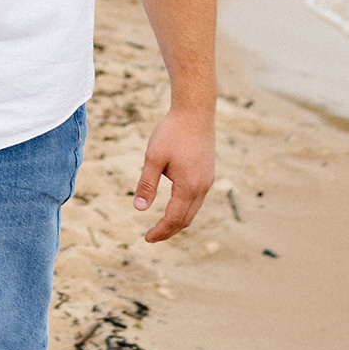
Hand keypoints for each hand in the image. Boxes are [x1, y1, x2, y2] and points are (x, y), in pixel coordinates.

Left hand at [135, 104, 214, 241]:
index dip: (160, 231)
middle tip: (152, 236)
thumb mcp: (153, 158)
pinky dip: (185, 208)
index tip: (146, 238)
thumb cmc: (172, 132)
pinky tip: (174, 205)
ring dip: (178, 220)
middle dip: (169, 230)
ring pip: (194, 210)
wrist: (195, 111)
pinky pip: (197, 199)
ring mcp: (208, 180)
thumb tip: (139, 209)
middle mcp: (202, 187)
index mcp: (188, 186)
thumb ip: (146, 184)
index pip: (174, 219)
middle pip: (186, 219)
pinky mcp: (208, 173)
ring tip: (162, 225)